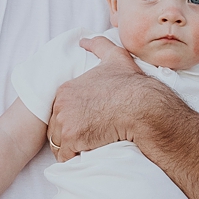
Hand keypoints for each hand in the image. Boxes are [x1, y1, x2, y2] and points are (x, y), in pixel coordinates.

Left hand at [45, 38, 163, 162]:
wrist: (142, 106)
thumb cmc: (131, 84)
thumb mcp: (114, 57)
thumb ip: (98, 45)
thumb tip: (83, 40)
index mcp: (66, 89)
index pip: (60, 110)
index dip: (72, 118)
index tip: (86, 123)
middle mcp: (61, 105)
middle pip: (56, 127)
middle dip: (69, 134)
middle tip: (87, 138)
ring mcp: (66, 122)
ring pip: (59, 143)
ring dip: (70, 148)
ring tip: (87, 148)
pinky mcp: (73, 139)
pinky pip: (65, 156)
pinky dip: (74, 158)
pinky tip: (87, 154)